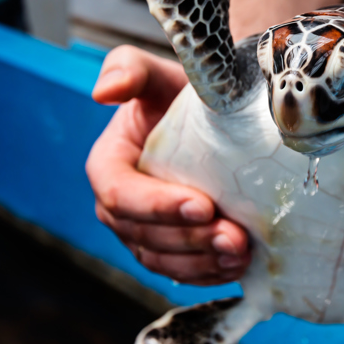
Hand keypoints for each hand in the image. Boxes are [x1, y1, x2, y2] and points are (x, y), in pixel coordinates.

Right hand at [86, 46, 250, 284]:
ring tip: (242, 254)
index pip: (120, 194)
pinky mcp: (173, 249)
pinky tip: (239, 267)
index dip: (156, 206)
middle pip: (144, 236)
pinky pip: (184, 272)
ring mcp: (145, 232)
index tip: (202, 205)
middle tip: (234, 237)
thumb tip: (102, 92)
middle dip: (190, 241)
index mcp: (108, 166)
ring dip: (202, 263)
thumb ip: (128, 69)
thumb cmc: (180, 92)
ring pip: (164, 261)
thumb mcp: (156, 74)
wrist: (213, 118)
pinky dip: (209, 274)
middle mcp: (120, 206)